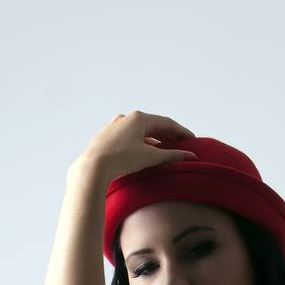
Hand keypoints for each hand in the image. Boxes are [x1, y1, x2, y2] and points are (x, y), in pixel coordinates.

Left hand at [74, 110, 197, 180]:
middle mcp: (126, 118)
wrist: (93, 167)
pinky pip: (127, 137)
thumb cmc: (121, 160)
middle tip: (180, 144)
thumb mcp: (150, 158)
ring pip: (139, 131)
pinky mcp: (106, 137)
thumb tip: (190, 157)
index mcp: (139, 118)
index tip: (191, 139)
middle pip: (153, 125)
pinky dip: (139, 143)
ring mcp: (114, 126)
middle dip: (167, 135)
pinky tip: (141, 151)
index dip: (180, 131)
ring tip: (162, 149)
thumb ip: (172, 156)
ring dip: (153, 139)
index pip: (166, 123)